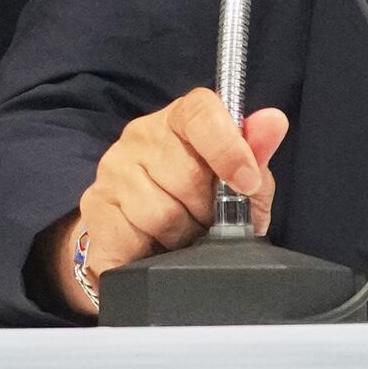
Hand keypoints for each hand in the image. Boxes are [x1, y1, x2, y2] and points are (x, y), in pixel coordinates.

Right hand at [51, 88, 290, 313]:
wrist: (149, 241)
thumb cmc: (202, 204)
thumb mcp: (241, 183)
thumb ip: (257, 153)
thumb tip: (274, 121)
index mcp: (181, 118)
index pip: (201, 113)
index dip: (228, 148)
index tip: (247, 183)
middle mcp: (140, 135)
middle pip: (186, 175)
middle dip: (207, 211)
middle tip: (207, 221)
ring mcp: (112, 170)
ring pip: (159, 214)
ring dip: (180, 238)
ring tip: (181, 236)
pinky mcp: (93, 208)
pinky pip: (128, 240)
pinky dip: (148, 255)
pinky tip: (154, 249)